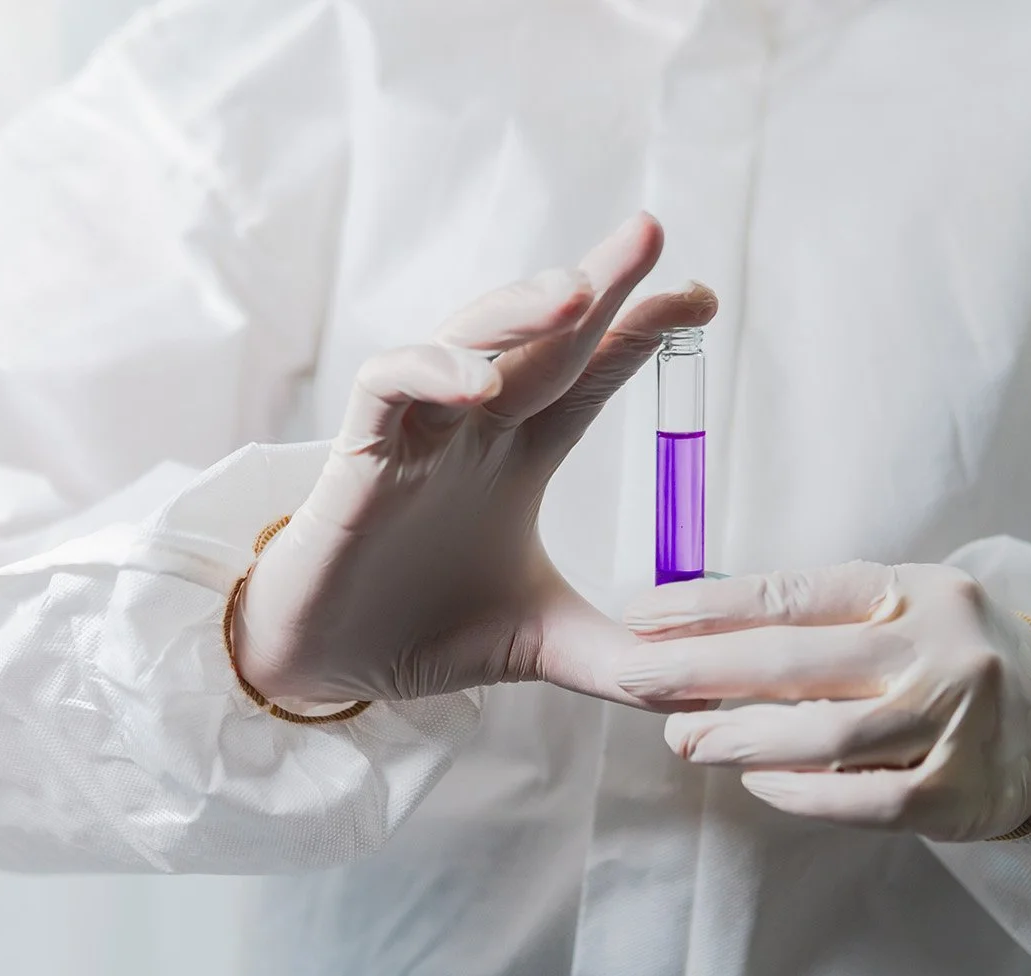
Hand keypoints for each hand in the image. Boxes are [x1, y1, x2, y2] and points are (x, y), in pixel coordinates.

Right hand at [234, 213, 717, 710]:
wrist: (325, 662)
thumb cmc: (424, 627)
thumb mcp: (544, 643)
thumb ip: (620, 660)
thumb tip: (705, 686)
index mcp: (523, 452)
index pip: (592, 372)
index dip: (642, 332)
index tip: (702, 301)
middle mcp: (476, 427)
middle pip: (543, 335)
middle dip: (599, 282)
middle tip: (652, 235)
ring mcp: (418, 432)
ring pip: (467, 340)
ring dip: (519, 311)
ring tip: (578, 292)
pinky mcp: (359, 455)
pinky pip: (388, 387)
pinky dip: (429, 373)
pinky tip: (478, 383)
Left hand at [617, 562, 1030, 840]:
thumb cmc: (949, 656)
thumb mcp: (900, 609)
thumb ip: (821, 619)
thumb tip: (703, 633)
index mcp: (914, 590)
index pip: (793, 594)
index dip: (708, 606)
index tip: (642, 616)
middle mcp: (940, 648)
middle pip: (798, 661)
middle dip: (701, 671)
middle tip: (635, 678)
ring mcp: (956, 721)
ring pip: (827, 733)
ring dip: (742, 737)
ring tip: (685, 740)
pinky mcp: (962, 791)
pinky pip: (866, 798)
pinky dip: (803, 794)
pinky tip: (757, 784)